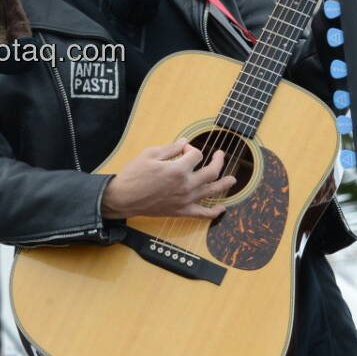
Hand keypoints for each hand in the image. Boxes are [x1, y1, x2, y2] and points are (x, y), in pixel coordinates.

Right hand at [100, 142, 236, 219]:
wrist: (123, 198)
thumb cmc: (134, 174)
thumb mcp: (150, 154)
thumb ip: (170, 148)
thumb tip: (185, 142)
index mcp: (178, 168)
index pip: (196, 154)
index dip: (191, 149)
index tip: (183, 149)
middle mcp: (186, 184)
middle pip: (212, 171)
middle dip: (218, 160)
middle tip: (220, 155)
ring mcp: (186, 199)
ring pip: (212, 191)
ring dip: (225, 184)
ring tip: (233, 179)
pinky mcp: (181, 211)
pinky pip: (202, 213)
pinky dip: (214, 212)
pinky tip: (222, 208)